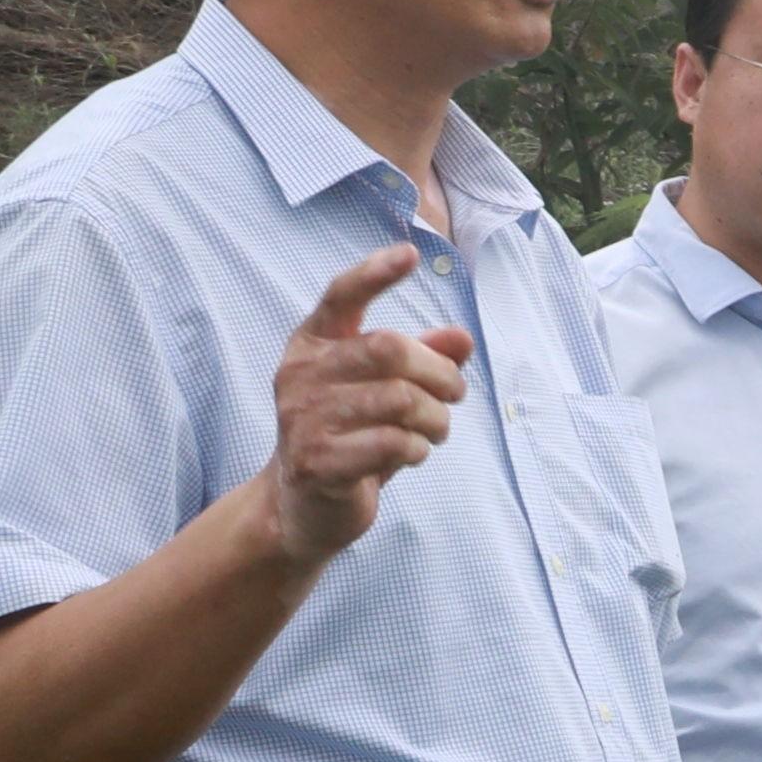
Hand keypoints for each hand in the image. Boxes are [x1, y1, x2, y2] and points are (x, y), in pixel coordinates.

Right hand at [265, 244, 462, 559]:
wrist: (300, 507)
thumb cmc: (350, 437)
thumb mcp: (384, 392)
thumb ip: (420, 361)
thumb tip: (462, 338)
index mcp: (312, 345)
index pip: (340, 296)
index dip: (374, 273)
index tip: (411, 254)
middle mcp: (299, 374)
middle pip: (389, 349)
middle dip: (438, 372)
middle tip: (454, 395)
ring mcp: (303, 418)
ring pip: (399, 399)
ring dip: (436, 418)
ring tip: (436, 431)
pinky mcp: (317, 461)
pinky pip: (393, 442)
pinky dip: (418, 448)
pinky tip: (413, 454)